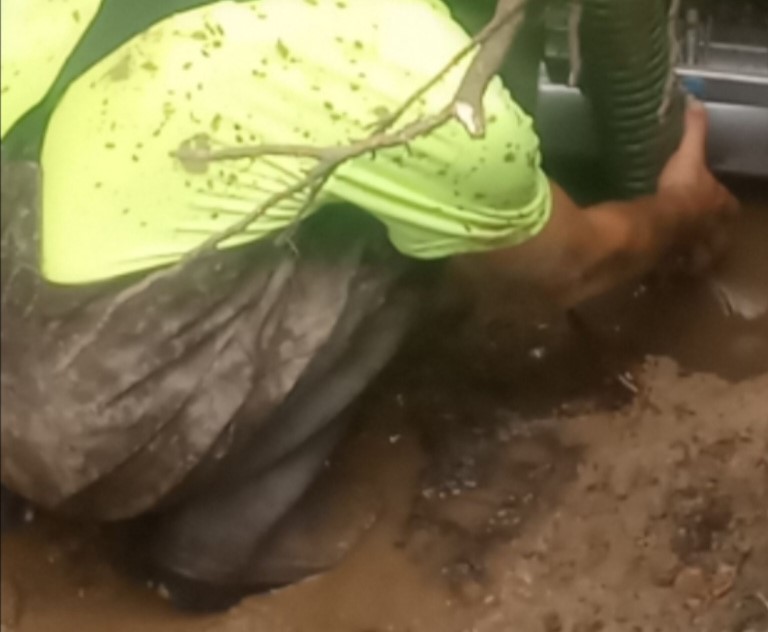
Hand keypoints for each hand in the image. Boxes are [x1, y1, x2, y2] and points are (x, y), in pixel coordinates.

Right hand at [656, 100, 739, 270]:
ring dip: (692, 249)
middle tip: (692, 224)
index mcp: (723, 204)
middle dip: (708, 228)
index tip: (710, 200)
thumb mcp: (689, 155)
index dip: (721, 202)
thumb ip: (694, 130)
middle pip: (717, 229)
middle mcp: (716, 229)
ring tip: (678, 245)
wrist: (665, 223)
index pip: (728, 204)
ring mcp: (698, 248)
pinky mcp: (679, 262)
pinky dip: (673, 265)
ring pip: (700, 250)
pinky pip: (678, 265)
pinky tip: (661, 261)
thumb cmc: (683, 189)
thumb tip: (696, 100)